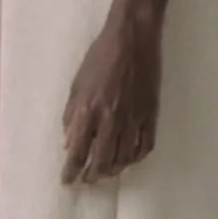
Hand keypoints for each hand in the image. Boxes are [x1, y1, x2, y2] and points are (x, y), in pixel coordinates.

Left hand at [61, 11, 163, 185]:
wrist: (133, 37)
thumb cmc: (100, 56)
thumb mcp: (77, 84)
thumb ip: (72, 115)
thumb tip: (68, 142)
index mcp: (89, 110)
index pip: (78, 152)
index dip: (71, 171)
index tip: (67, 182)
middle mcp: (111, 119)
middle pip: (102, 161)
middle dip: (92, 176)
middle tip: (87, 180)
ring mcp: (133, 117)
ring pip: (124, 157)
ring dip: (113, 169)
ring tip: (106, 171)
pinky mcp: (151, 113)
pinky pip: (145, 146)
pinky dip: (136, 157)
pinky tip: (129, 158)